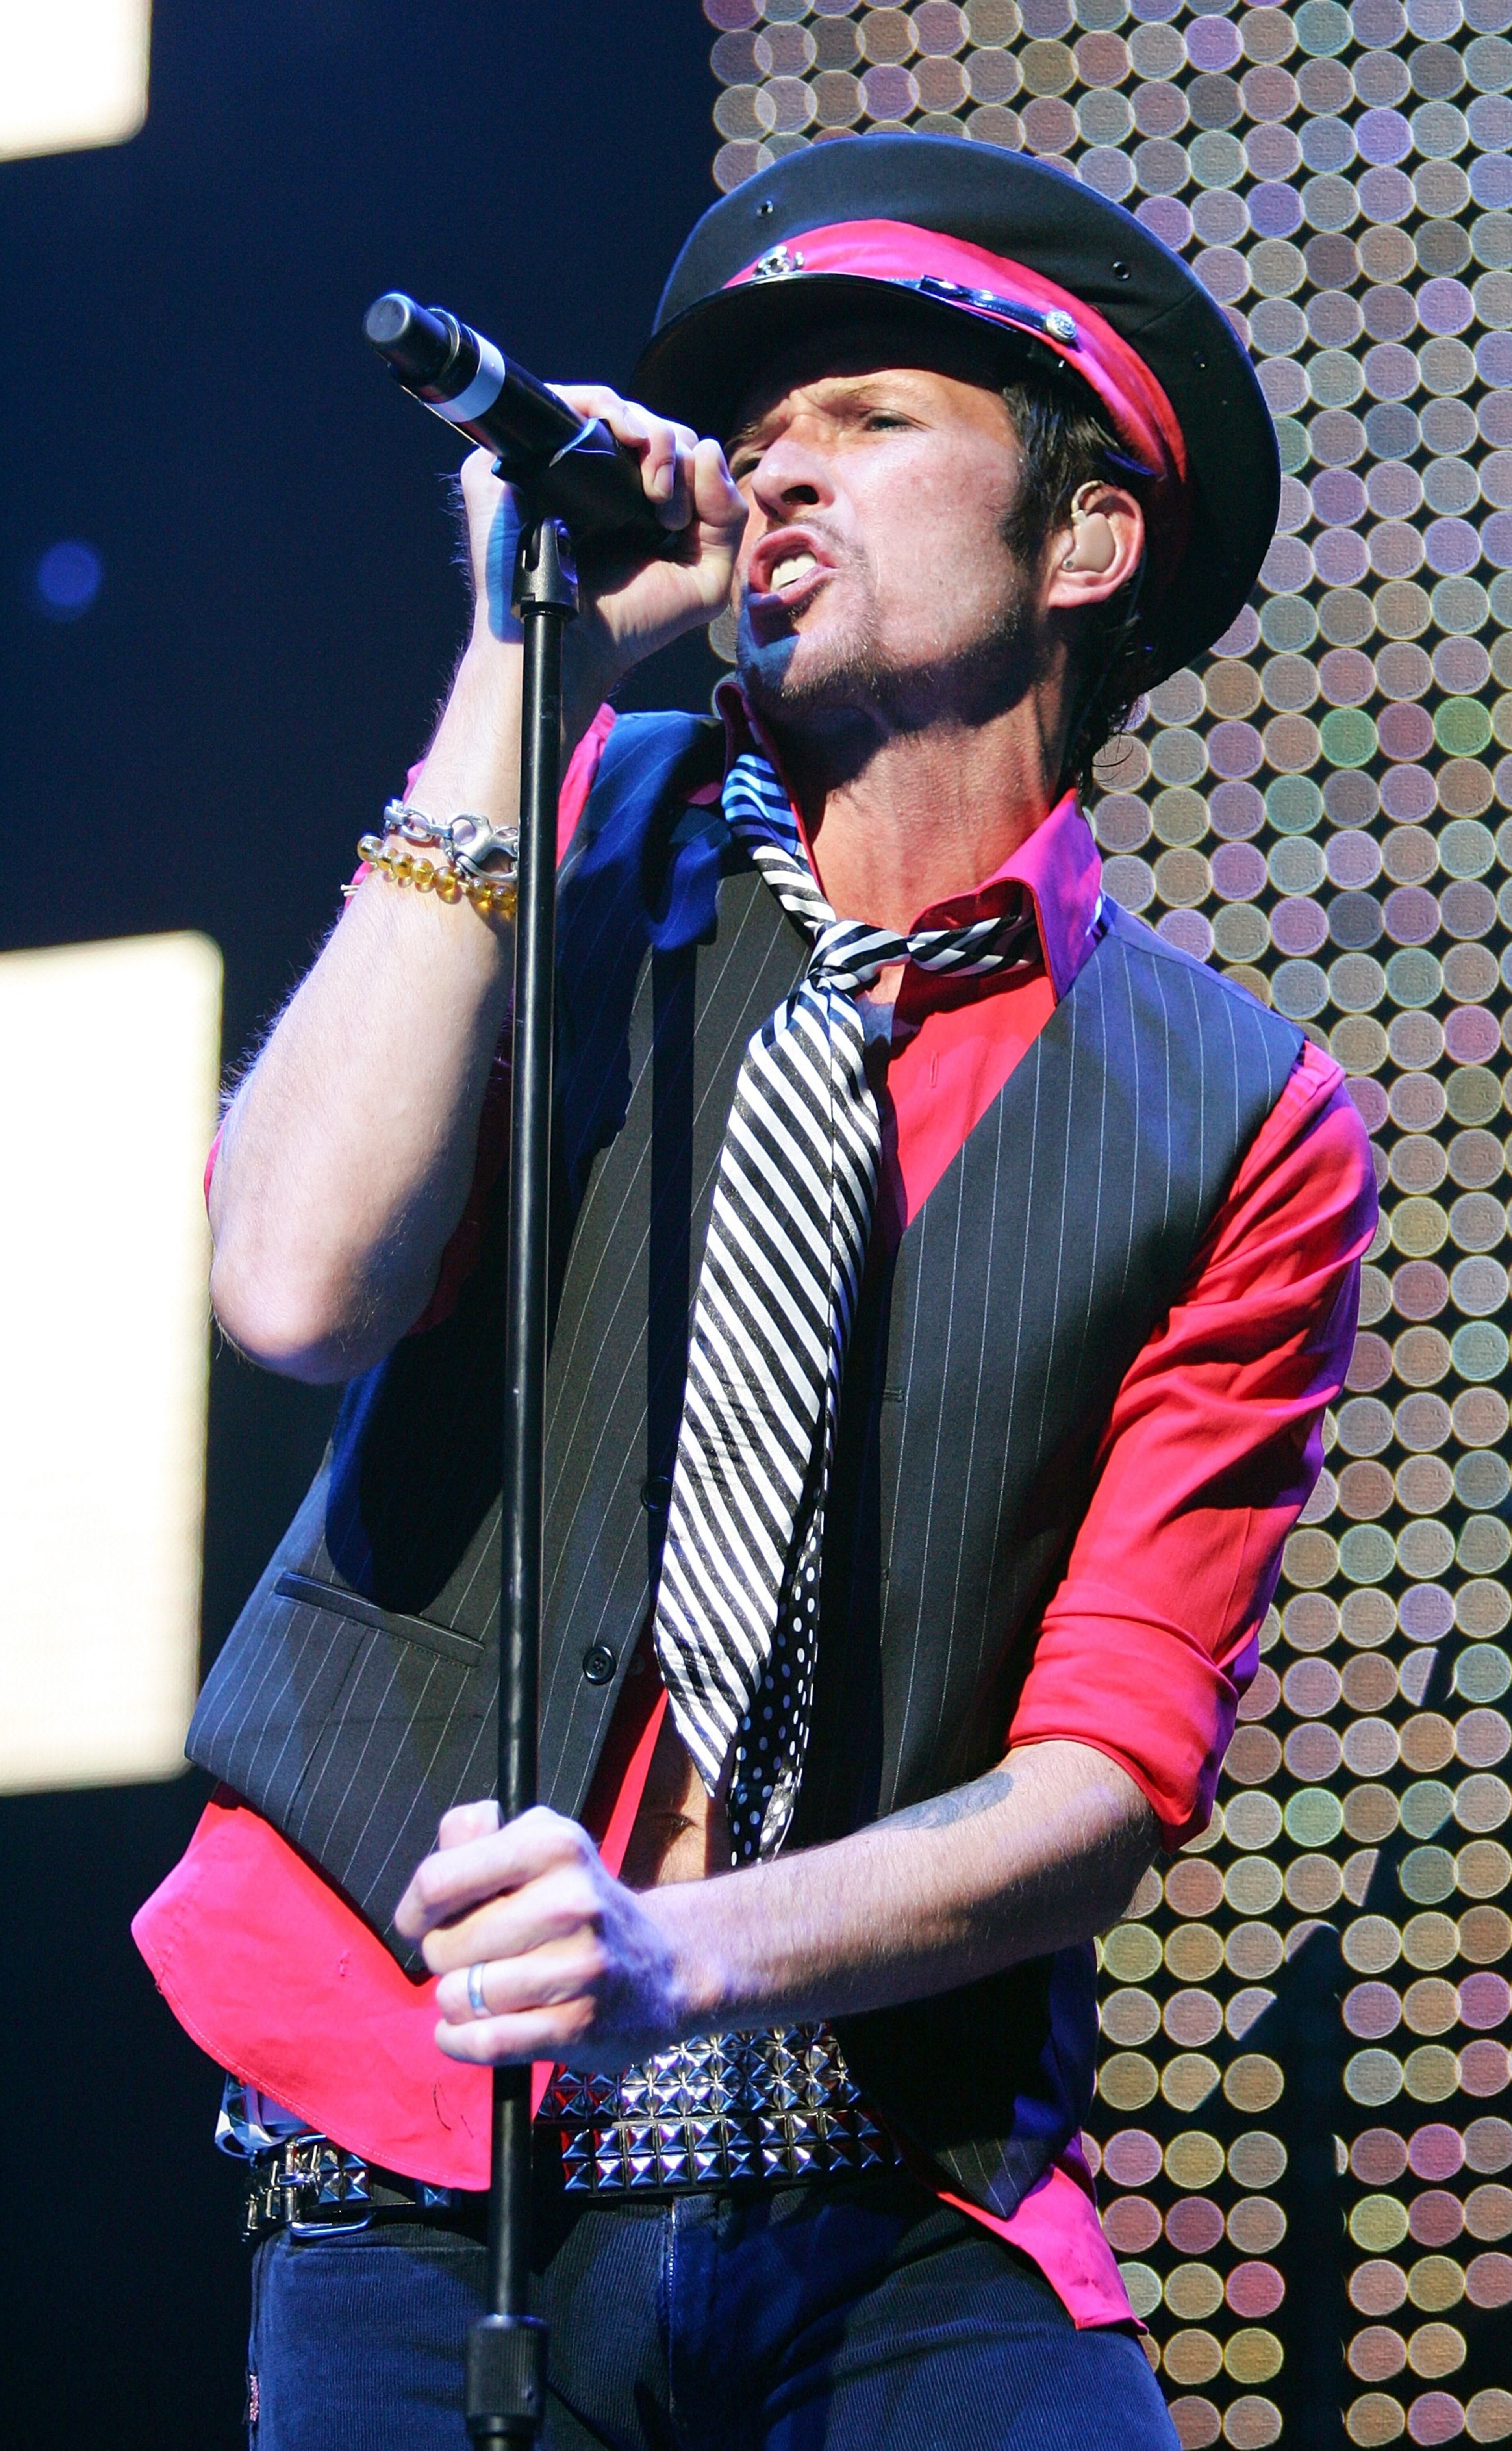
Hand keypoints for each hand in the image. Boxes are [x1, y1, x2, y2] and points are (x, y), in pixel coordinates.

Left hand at [394, 1800, 690, 2068]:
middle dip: (444, 1957)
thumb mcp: (539, 1847)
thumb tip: (453, 1836)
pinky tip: (473, 2028)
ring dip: (457, 2001)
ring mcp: (577, 1967)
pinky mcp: (576, 2026)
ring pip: (457, 1996)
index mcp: (553, 1845)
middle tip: (479, 1955)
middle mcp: (570, 1901)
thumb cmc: (575, 1904)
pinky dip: (460, 2041)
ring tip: (489, 1988)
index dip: (415, 1911)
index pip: (436, 1882)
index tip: (423, 1922)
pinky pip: (482, 2041)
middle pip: (442, 1946)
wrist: (660, 1968)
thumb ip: (477, 1836)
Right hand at [456, 388, 746, 697]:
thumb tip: (709, 450)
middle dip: (674, 453)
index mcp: (638, 497)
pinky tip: (620, 437)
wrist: (575, 646)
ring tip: (654, 488)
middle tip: (668, 511)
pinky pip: (560, 402)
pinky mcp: (518, 459)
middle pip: (648, 422)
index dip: (693, 467)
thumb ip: (726, 517)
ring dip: (648, 432)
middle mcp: (597, 474)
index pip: (675, 448)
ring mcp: (554, 462)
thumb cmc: (633, 621)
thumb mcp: (705, 579)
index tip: (682, 520)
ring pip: (610, 406)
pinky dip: (596, 405)